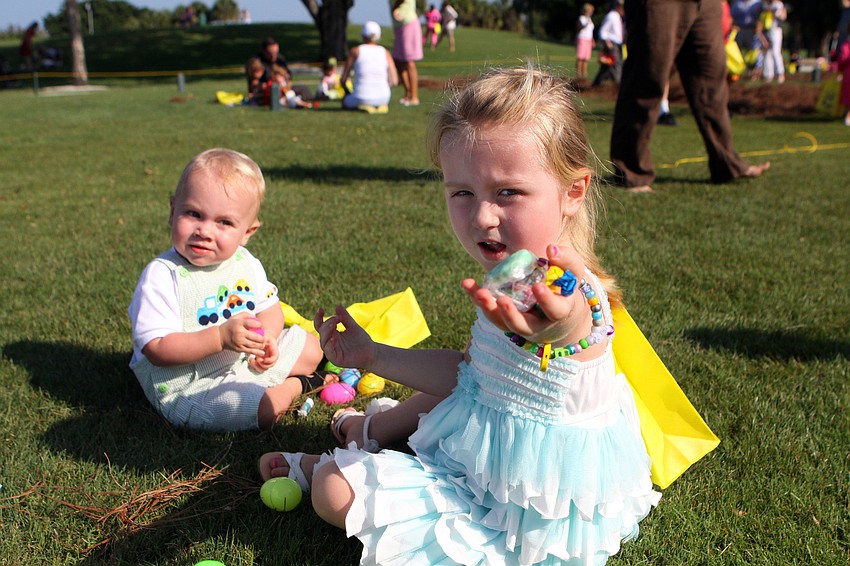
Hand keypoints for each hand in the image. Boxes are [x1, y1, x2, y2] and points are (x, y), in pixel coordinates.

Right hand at [218, 314, 266, 357]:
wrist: (220, 337)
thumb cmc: (230, 325)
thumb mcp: (236, 317)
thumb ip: (246, 315)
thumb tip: (256, 317)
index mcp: (239, 323)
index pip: (252, 323)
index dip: (259, 324)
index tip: (261, 325)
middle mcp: (239, 333)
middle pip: (255, 336)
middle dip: (263, 337)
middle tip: (265, 337)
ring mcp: (239, 342)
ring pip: (254, 344)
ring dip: (261, 344)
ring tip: (264, 343)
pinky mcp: (239, 349)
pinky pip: (250, 351)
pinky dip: (257, 352)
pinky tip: (262, 352)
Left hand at [250, 337, 278, 370]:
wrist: (263, 337)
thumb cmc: (264, 337)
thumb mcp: (265, 337)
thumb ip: (263, 341)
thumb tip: (261, 345)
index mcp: (274, 352)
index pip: (274, 359)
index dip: (270, 361)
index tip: (264, 359)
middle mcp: (270, 358)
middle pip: (269, 366)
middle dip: (262, 364)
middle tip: (257, 359)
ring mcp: (265, 361)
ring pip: (262, 369)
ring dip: (256, 366)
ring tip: (251, 359)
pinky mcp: (260, 362)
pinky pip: (257, 367)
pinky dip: (253, 365)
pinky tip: (250, 358)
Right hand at [313, 306, 376, 369]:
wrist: (372, 352)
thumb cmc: (361, 340)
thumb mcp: (352, 326)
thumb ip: (345, 317)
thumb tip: (338, 305)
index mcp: (332, 335)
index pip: (320, 326)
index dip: (318, 318)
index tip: (321, 309)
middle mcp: (330, 343)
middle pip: (322, 332)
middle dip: (327, 324)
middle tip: (337, 318)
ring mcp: (332, 352)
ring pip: (323, 342)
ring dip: (327, 332)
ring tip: (333, 324)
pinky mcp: (336, 360)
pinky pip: (329, 352)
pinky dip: (330, 345)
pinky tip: (334, 338)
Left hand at [461, 244, 590, 344]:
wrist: (557, 309)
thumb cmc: (565, 287)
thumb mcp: (572, 273)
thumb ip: (566, 260)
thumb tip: (551, 249)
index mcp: (559, 312)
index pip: (555, 310)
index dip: (547, 300)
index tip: (537, 287)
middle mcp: (539, 325)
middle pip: (523, 325)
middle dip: (511, 314)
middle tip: (503, 300)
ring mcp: (520, 325)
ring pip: (503, 323)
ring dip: (489, 309)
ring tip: (479, 292)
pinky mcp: (504, 320)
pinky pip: (490, 313)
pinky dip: (478, 300)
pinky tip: (467, 284)